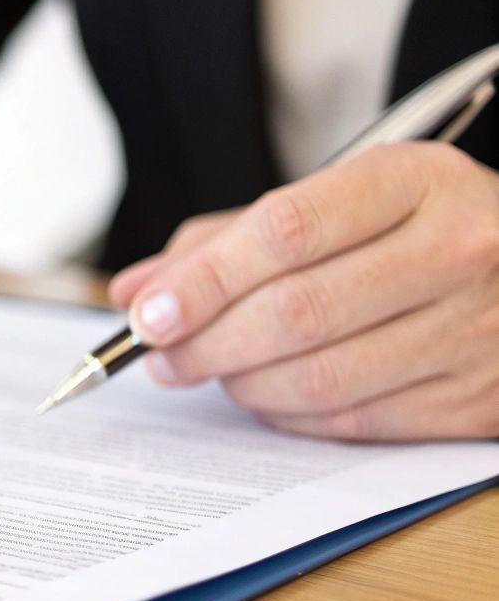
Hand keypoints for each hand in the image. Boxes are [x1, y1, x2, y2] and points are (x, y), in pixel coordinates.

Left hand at [107, 142, 498, 440]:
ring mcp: (477, 328)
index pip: (286, 232)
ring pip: (321, 376)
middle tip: (160, 354)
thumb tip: (137, 289)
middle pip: (296, 311)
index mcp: (415, 181)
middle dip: (206, 342)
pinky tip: (263, 396)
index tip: (148, 313)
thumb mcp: (338, 199)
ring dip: (241, 383)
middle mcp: (458, 249)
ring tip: (206, 370)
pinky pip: (356, 420)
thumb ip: (230, 239)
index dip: (205, 280)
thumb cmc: (417, 225)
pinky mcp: (481, 398)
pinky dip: (290, 415)